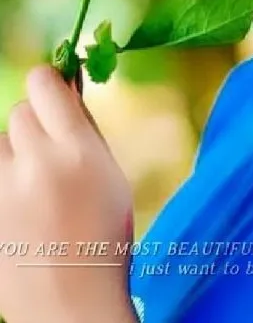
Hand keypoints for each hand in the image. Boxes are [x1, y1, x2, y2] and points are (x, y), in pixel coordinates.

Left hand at [0, 65, 135, 322]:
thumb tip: (65, 88)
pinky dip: (3, 179)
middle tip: (49, 154)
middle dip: (34, 126)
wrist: (71, 304)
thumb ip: (85, 131)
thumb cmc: (102, 239)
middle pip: (20, 111)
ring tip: (31, 187)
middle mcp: (36, 162)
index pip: (43, 82)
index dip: (49, 87)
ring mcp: (3, 188)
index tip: (54, 98)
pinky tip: (19, 206)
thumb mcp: (112, 176)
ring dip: (13, 154)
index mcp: (77, 150)